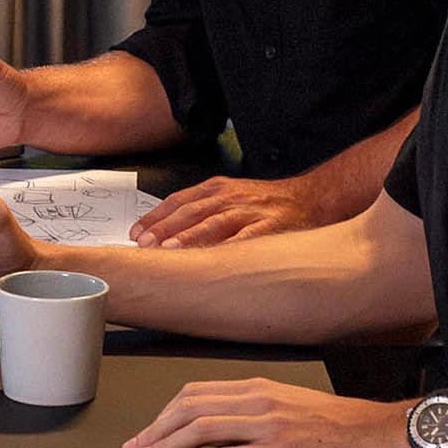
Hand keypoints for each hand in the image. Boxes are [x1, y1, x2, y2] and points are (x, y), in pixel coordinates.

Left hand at [121, 378, 415, 447]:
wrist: (385, 434)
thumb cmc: (344, 426)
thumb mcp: (293, 405)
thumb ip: (258, 409)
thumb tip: (223, 425)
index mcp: (258, 388)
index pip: (195, 394)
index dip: (163, 413)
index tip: (146, 431)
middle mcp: (259, 400)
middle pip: (189, 408)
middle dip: (154, 429)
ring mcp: (269, 425)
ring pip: (201, 429)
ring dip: (166, 445)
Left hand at [131, 173, 341, 247]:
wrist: (311, 197)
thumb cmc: (265, 204)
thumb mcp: (229, 198)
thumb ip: (201, 212)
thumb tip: (163, 235)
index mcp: (217, 188)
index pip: (179, 201)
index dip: (155, 217)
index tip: (136, 233)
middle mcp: (230, 197)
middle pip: (191, 212)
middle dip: (165, 228)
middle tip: (144, 245)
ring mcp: (251, 210)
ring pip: (214, 223)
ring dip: (189, 237)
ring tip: (168, 251)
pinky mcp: (271, 225)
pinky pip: (247, 238)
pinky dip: (229, 247)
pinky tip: (214, 259)